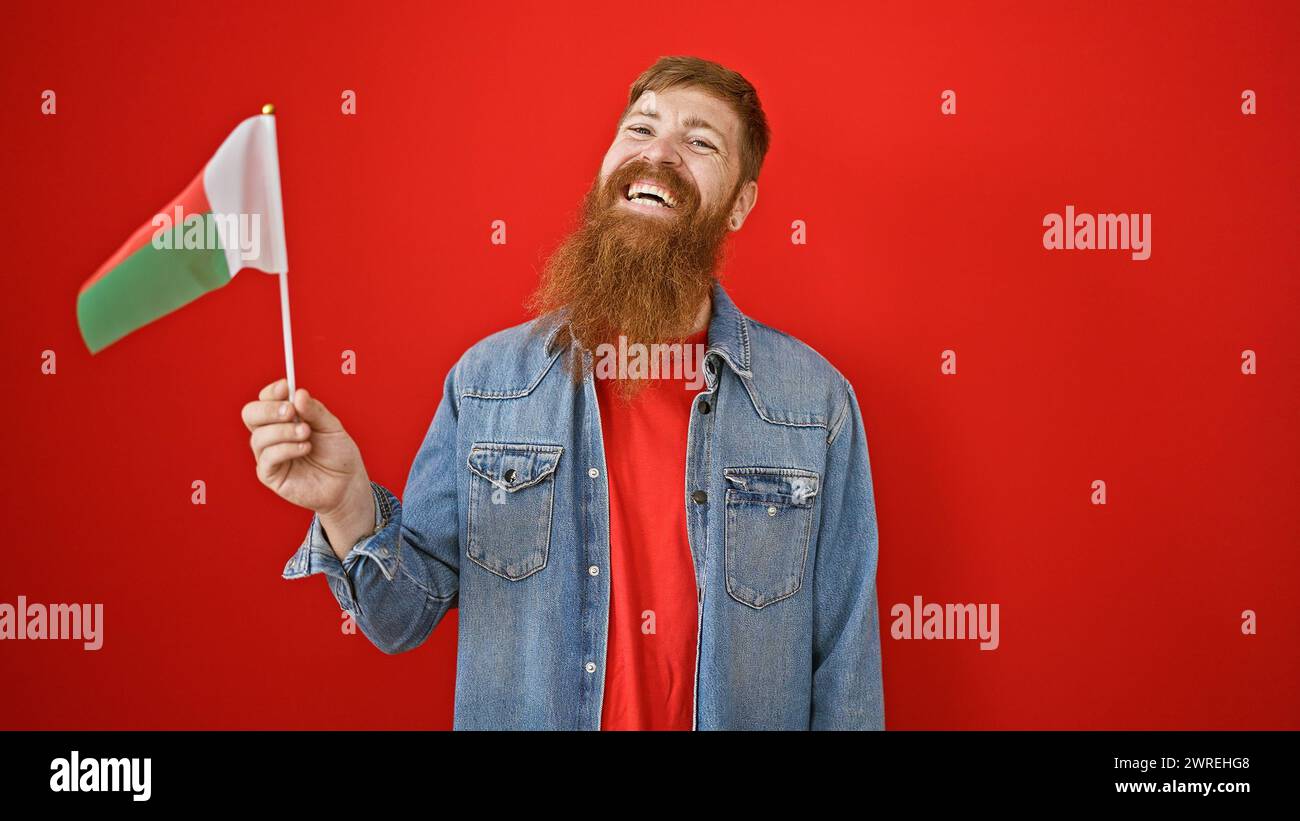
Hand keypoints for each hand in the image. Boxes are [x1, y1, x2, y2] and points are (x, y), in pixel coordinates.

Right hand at [241, 378, 374, 549]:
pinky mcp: (270, 475)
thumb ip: (315, 410)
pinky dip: (285, 449)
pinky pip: (267, 458)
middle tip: (291, 411)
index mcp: (283, 419)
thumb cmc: (338, 454)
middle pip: (250, 414)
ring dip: (283, 431)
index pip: (265, 399)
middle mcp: (272, 434)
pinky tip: (305, 448)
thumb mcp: (332, 427)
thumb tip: (298, 393)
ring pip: (258, 436)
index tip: (286, 386)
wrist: (347, 483)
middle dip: (269, 409)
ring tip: (307, 434)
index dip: (272, 391)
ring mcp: (269, 455)